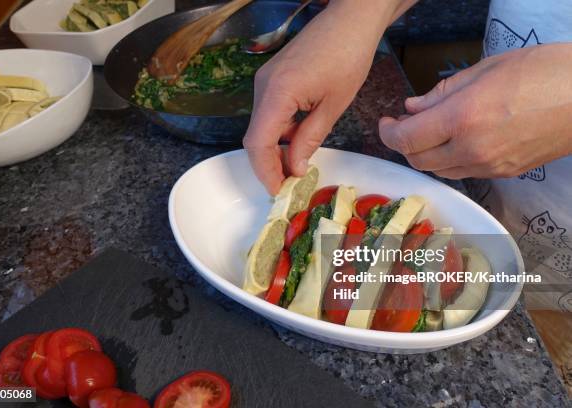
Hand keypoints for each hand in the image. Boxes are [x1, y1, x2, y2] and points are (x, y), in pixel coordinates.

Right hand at [243, 0, 402, 194]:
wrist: (349, 19)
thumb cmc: (348, 56)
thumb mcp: (333, 106)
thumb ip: (309, 139)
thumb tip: (294, 168)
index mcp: (277, 92)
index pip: (257, 143)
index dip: (265, 172)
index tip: (279, 191)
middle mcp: (263, 86)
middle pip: (255, 137)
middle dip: (270, 165)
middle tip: (290, 185)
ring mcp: (265, 81)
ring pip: (262, 127)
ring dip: (276, 150)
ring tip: (297, 167)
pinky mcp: (273, 79)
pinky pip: (270, 113)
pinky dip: (281, 132)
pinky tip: (299, 141)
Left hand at [379, 43, 571, 178]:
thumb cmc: (544, 73)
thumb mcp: (486, 70)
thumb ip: (442, 92)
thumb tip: (413, 106)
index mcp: (463, 118)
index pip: (406, 138)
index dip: (387, 132)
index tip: (386, 122)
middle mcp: (471, 149)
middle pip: (418, 159)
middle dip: (403, 144)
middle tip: (403, 124)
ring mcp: (489, 166)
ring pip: (438, 170)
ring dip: (424, 154)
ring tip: (427, 132)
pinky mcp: (504, 173)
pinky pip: (462, 172)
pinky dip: (447, 160)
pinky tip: (453, 142)